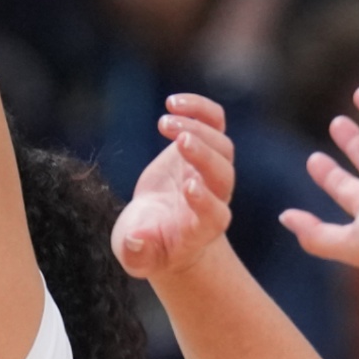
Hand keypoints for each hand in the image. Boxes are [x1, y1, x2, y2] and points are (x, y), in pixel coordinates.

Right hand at [112, 94, 236, 278]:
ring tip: (164, 122)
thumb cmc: (149, 246)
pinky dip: (199, 109)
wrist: (158, 229)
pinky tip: (173, 102)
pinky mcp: (203, 147)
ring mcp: (212, 170)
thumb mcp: (137, 256)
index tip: (188, 187)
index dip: (205, 201)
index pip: (214, 213)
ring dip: (196, 129)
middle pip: (222, 173)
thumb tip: (135, 241)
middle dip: (204, 155)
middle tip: (180, 141)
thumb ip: (136, 253)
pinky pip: (214, 122)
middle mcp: (215, 197)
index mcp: (201, 227)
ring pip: (220, 144)